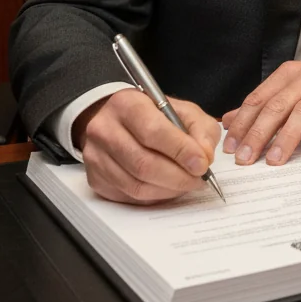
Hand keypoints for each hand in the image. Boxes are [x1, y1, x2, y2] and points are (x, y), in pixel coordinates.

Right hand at [74, 88, 220, 203]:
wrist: (114, 119)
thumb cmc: (151, 114)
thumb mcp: (181, 109)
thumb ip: (199, 128)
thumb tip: (205, 156)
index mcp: (127, 104)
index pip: (153, 131)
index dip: (181, 151)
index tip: (202, 163)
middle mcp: (105, 129)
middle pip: (143, 163)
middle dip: (178, 176)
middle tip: (199, 179)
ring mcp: (96, 156)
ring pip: (136, 185)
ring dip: (169, 190)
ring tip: (187, 183)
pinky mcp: (95, 178)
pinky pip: (128, 196)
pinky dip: (154, 197)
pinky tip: (168, 188)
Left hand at [220, 47, 300, 166]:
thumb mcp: (295, 85)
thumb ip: (264, 102)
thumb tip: (228, 120)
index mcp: (290, 74)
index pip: (259, 99)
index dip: (243, 123)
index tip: (231, 146)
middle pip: (278, 106)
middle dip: (258, 133)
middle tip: (246, 158)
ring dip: (287, 137)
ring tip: (276, 159)